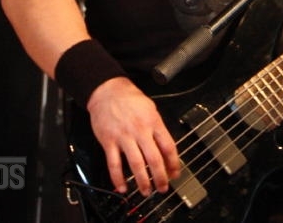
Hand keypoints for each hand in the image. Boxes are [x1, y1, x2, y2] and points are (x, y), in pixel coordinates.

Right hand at [86, 77, 180, 195]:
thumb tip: (165, 149)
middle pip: (154, 159)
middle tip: (163, 187)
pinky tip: (122, 188)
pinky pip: (114, 164)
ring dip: (142, 181)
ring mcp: (124, 137)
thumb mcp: (151, 109)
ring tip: (146, 191)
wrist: (108, 91)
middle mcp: (140, 131)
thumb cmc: (130, 99)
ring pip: (136, 164)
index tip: (175, 173)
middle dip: (160, 177)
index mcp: (153, 122)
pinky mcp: (109, 141)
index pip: (168, 146)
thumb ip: (158, 128)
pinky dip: (118, 179)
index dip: (173, 163)